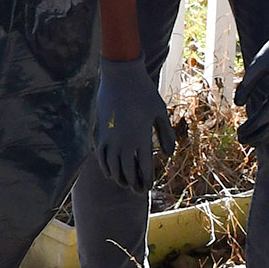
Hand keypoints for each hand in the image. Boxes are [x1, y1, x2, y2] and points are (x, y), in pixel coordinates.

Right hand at [93, 57, 176, 195]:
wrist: (121, 76)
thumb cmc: (144, 92)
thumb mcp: (160, 112)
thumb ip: (166, 134)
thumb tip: (168, 155)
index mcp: (141, 137)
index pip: (144, 167)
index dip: (147, 179)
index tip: (149, 185)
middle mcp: (124, 141)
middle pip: (127, 171)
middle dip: (133, 184)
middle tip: (138, 191)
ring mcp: (110, 137)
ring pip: (112, 166)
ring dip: (119, 178)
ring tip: (124, 184)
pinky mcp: (100, 131)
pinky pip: (100, 155)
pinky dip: (104, 166)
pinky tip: (109, 171)